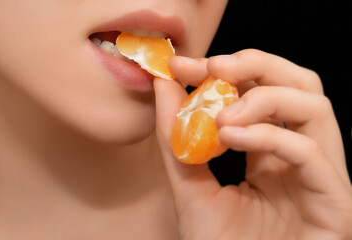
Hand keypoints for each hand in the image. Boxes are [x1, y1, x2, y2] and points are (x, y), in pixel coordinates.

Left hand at [154, 49, 351, 239]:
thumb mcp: (189, 187)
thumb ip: (176, 138)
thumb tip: (164, 85)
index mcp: (270, 152)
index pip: (261, 91)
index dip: (226, 68)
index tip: (183, 65)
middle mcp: (300, 157)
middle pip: (299, 84)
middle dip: (256, 65)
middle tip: (212, 65)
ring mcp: (321, 178)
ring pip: (314, 107)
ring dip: (263, 97)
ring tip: (221, 114)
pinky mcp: (335, 203)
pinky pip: (309, 152)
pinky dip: (268, 136)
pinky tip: (231, 137)